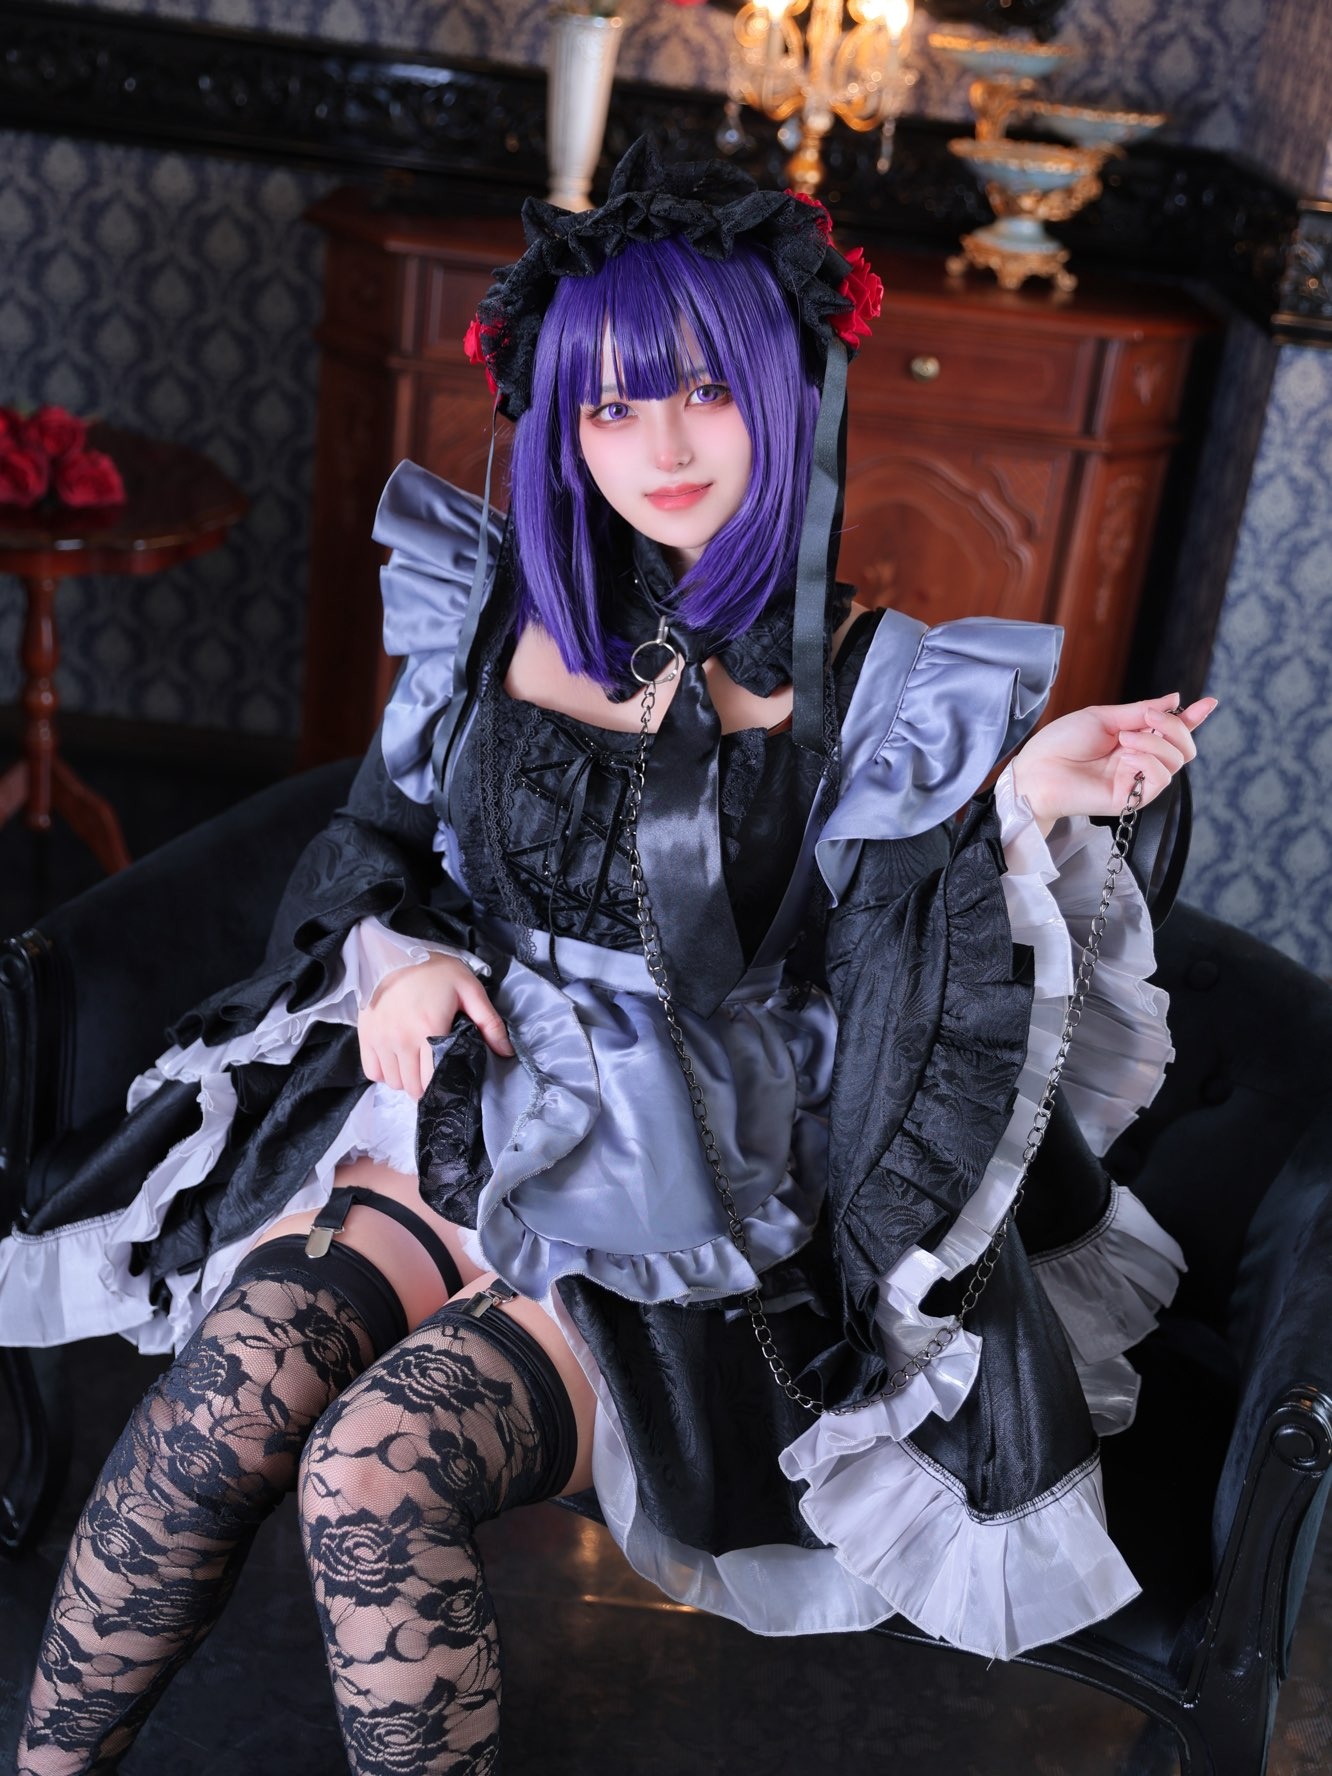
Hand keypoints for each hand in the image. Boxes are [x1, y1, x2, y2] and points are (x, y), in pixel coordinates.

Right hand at [358, 952, 512, 1099]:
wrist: (395, 952)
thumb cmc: (435, 970)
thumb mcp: (470, 990)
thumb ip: (490, 1023)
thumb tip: (507, 1052)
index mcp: (430, 1029)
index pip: (433, 1080)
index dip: (442, 1084)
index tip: (448, 1076)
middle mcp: (402, 1039)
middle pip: (412, 1088)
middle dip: (425, 1085)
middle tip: (433, 1070)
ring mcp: (381, 1039)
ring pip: (393, 1082)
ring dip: (406, 1079)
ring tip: (416, 1063)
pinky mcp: (366, 1035)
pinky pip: (372, 1071)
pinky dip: (384, 1071)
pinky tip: (396, 1059)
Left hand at [1010, 692, 1216, 833]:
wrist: (1037, 770)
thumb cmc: (1061, 743)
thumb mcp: (1104, 717)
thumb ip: (1140, 711)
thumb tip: (1175, 699)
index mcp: (1133, 739)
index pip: (1171, 732)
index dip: (1192, 718)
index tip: (1208, 702)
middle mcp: (1139, 761)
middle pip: (1184, 748)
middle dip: (1175, 726)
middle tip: (1146, 718)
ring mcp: (1136, 781)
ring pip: (1176, 761)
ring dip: (1155, 741)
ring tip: (1124, 739)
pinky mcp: (1131, 799)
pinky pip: (1161, 779)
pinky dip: (1149, 760)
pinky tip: (1127, 756)